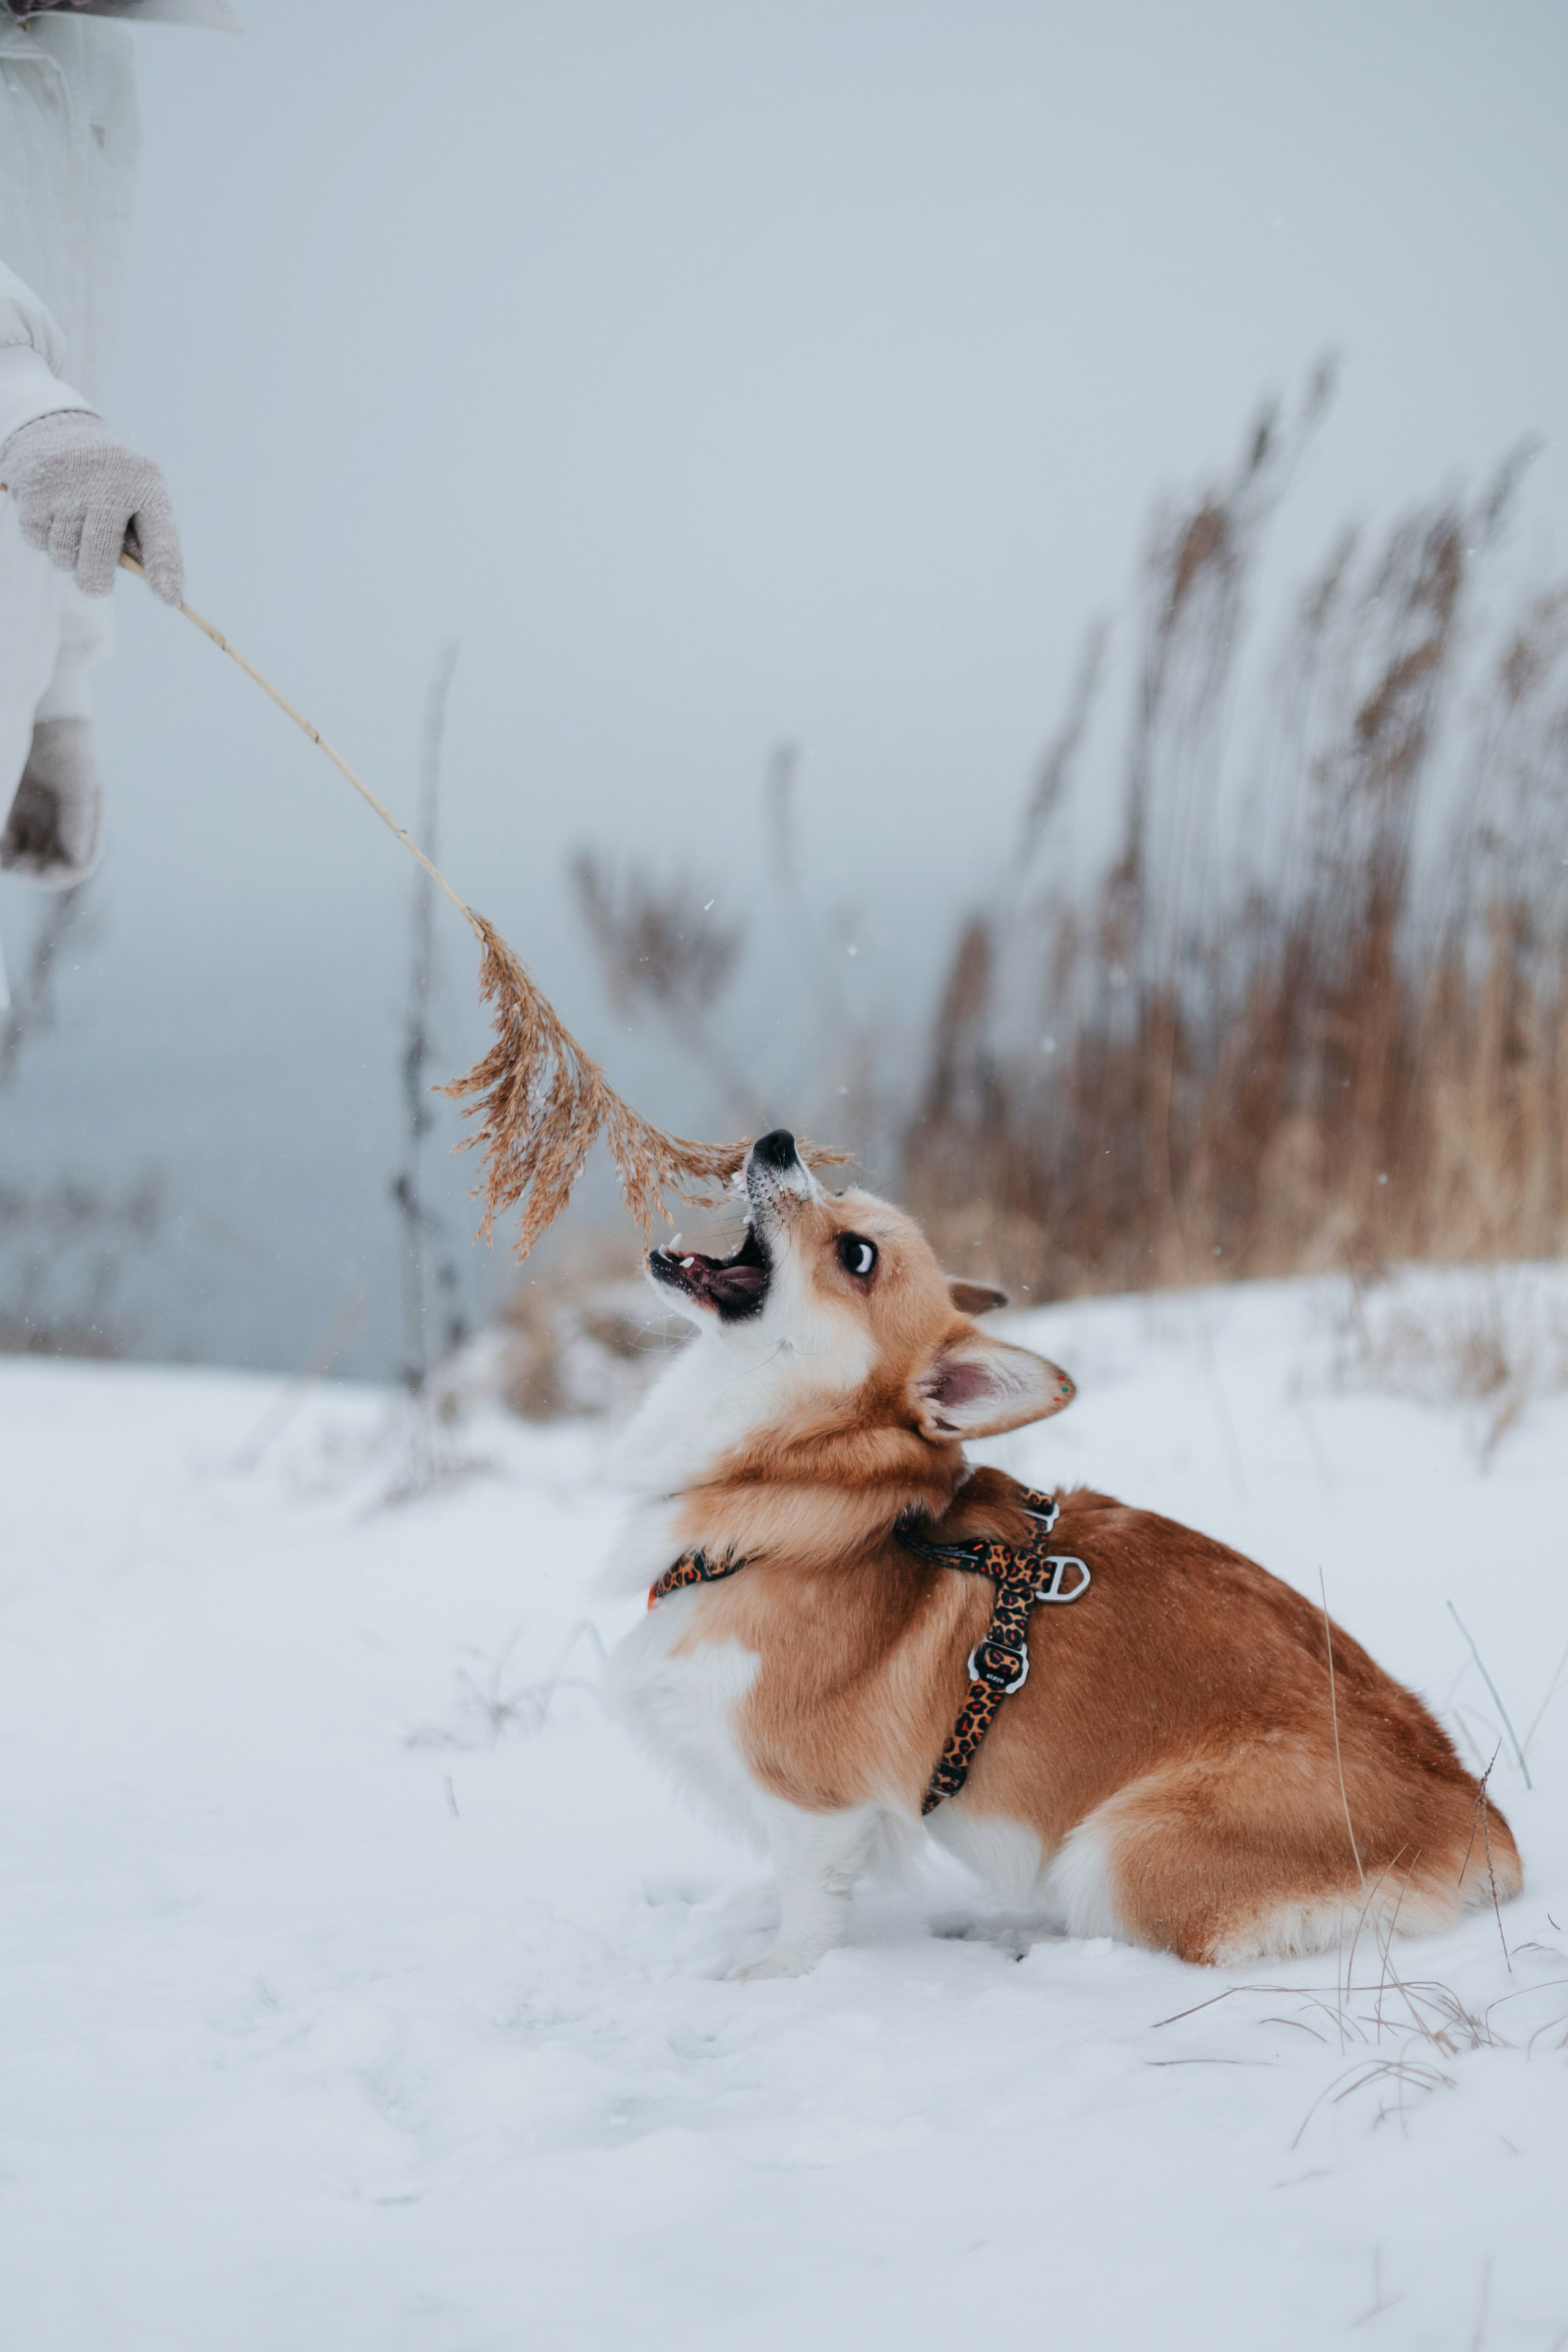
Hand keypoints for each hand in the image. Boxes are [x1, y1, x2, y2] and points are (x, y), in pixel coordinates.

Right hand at [0, 410, 183, 603]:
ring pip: (64, 555)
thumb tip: (159, 588)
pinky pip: (37, 540)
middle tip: (95, 582)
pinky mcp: (34, 487)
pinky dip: (43, 538)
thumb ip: (146, 541)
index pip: (161, 534)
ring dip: (67, 556)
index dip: (165, 569)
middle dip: (95, 581)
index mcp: (146, 484)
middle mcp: (109, 481)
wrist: (58, 430)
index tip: (169, 598)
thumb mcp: (136, 498)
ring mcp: (68, 483)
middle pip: (99, 558)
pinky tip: (52, 513)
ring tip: (72, 527)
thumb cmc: (108, 480)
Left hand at [1, 717, 102, 888]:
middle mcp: (61, 829)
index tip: (39, 872)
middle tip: (16, 867)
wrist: (41, 719)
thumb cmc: (65, 748)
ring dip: (15, 865)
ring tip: (3, 859)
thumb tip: (78, 858)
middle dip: (34, 873)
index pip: (77, 864)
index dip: (60, 875)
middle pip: (50, 867)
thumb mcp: (75, 781)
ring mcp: (37, 824)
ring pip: (27, 859)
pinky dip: (1, 850)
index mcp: (84, 825)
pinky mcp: (13, 816)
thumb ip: (77, 818)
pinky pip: (6, 843)